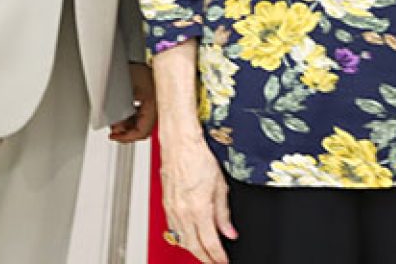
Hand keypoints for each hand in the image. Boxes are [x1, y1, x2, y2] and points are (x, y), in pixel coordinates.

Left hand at [110, 63, 156, 142]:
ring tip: (117, 121)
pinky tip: (125, 113)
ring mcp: (156, 102)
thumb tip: (117, 129)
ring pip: (143, 122)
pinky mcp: (154, 98)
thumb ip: (121, 116)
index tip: (114, 136)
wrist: (139, 55)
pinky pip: (144, 114)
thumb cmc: (134, 69)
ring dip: (129, 124)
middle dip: (127, 132)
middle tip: (114, 130)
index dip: (126, 138)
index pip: (142, 132)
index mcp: (153, 106)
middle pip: (143, 129)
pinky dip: (133, 116)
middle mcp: (157, 106)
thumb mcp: (124, 94)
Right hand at [160, 132, 236, 262]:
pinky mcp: (166, 205)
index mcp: (198, 208)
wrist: (179, 143)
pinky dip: (183, 237)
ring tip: (204, 253)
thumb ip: (224, 212)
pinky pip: (174, 229)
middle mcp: (183, 213)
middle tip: (215, 262)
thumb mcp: (220, 184)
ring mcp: (172, 210)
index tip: (224, 261)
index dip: (218, 256)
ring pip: (182, 240)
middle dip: (205, 258)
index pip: (210, 242)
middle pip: (194, 246)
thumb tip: (229, 231)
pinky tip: (189, 236)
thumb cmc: (199, 156)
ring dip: (194, 249)